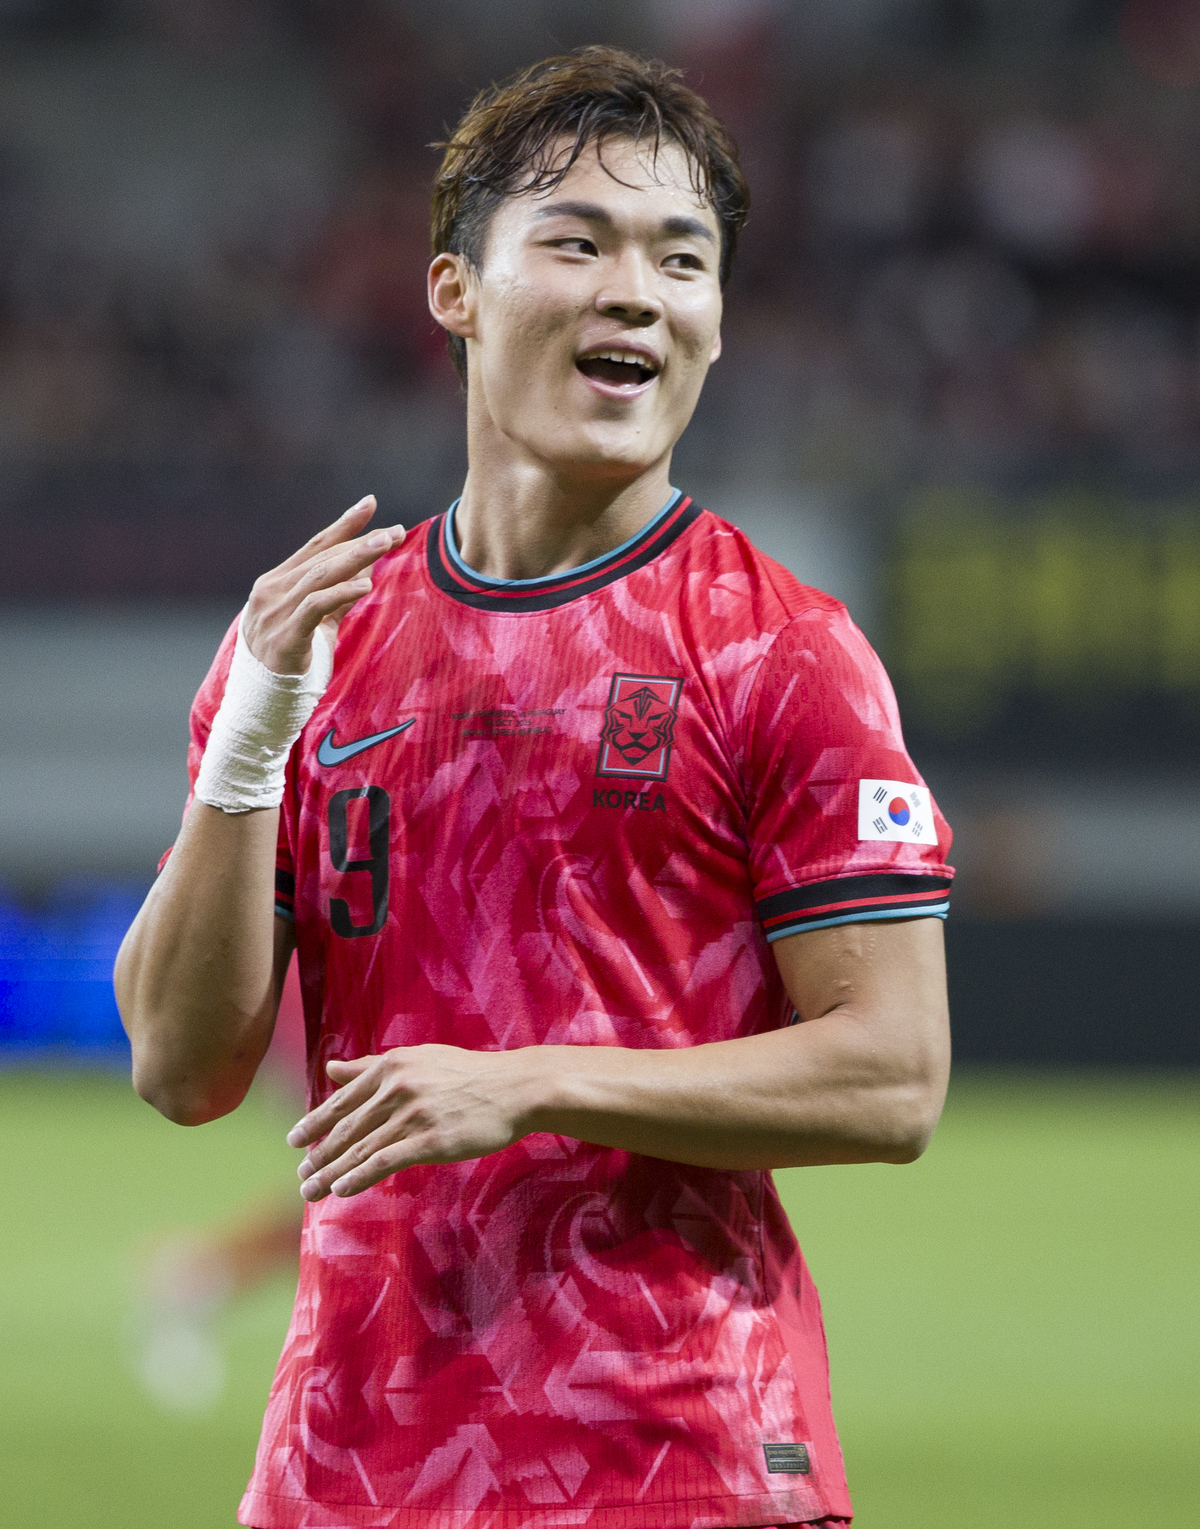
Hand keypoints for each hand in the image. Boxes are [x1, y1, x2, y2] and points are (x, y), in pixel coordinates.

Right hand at [240, 495, 404, 675]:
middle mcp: (271, 591)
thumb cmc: (291, 660)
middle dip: (361, 541)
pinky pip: (315, 607)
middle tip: (395, 531)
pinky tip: (365, 586)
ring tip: (386, 545)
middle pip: (322, 557)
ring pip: (320, 575)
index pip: (315, 545)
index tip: (370, 503)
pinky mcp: (284, 636)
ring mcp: (275, 612)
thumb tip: (365, 569)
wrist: (262, 701)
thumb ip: (337, 596)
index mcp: (277, 582)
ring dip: (356, 558)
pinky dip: (340, 593)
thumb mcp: (317, 622)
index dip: (344, 524)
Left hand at [286, 1045, 537, 1199]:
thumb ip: (370, 1066)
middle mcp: (396, 1087)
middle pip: (346, 1127)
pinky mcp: (431, 1140)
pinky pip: (385, 1162)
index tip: (294, 1141)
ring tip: (311, 1190)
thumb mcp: (417, 1060)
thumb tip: (330, 1067)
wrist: (514, 1088)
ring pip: (360, 1148)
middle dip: (318, 1154)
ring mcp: (413, 1114)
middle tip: (301, 1175)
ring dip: (330, 1172)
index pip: (343, 1099)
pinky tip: (342, 1190)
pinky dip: (359, 1177)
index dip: (315, 1123)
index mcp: (390, 1066)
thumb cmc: (466, 1074)